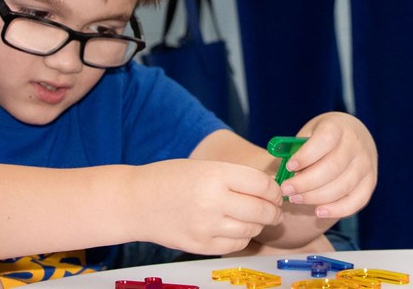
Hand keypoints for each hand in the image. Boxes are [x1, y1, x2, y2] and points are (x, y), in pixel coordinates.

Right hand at [130, 159, 283, 255]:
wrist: (136, 202)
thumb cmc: (171, 179)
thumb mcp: (204, 167)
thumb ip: (236, 177)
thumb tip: (270, 190)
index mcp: (216, 175)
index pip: (262, 185)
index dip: (275, 190)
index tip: (276, 193)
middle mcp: (213, 201)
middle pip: (261, 210)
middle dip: (274, 211)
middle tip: (275, 210)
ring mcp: (206, 227)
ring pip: (251, 230)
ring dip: (259, 225)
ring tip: (256, 219)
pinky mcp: (201, 246)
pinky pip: (235, 245)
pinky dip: (242, 238)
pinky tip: (238, 229)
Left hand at [278, 112, 377, 219]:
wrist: (355, 136)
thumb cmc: (325, 137)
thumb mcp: (311, 132)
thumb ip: (298, 149)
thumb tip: (282, 172)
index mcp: (338, 127)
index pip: (325, 140)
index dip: (306, 155)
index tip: (289, 166)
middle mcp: (356, 145)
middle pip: (332, 167)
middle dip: (306, 182)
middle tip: (286, 190)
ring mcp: (366, 165)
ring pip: (342, 187)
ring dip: (316, 197)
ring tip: (296, 199)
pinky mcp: (370, 182)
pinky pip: (356, 201)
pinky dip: (336, 210)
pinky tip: (318, 211)